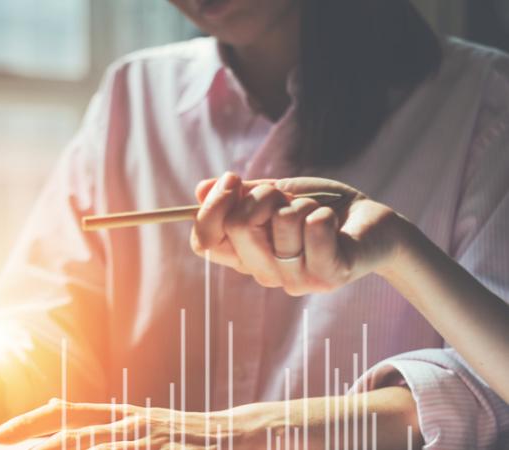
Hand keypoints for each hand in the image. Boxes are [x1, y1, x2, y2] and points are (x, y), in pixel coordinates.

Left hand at [0, 399, 273, 448]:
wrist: (236, 432)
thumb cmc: (192, 441)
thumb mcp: (150, 442)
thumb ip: (122, 443)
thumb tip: (95, 447)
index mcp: (123, 418)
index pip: (73, 415)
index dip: (38, 419)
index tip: (7, 431)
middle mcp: (128, 418)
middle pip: (73, 418)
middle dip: (32, 425)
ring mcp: (144, 427)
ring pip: (92, 434)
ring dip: (58, 441)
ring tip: (28, 446)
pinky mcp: (161, 438)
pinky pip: (125, 446)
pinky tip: (79, 449)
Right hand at [190, 173, 408, 295]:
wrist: (373, 223)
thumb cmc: (321, 208)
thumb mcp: (276, 195)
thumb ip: (241, 195)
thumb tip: (201, 188)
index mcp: (246, 255)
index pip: (205, 243)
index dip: (211, 208)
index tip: (232, 180)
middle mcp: (264, 273)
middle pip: (237, 226)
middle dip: (264, 194)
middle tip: (286, 197)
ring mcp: (295, 280)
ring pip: (280, 222)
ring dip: (302, 203)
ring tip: (316, 212)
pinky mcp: (328, 277)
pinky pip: (313, 228)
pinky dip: (324, 211)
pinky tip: (334, 222)